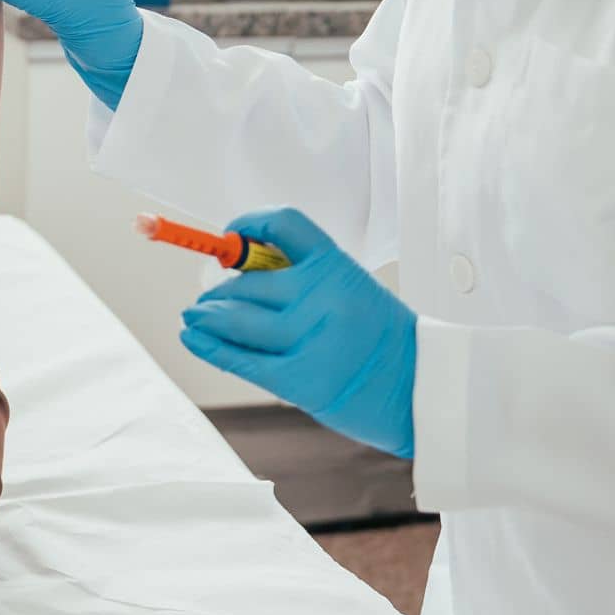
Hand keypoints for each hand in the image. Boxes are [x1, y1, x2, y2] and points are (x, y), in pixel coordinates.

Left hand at [180, 207, 416, 458]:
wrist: (422, 391)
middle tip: (205, 300)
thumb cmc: (384, 341)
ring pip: (237, 320)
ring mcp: (308, 338)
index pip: (283, 224)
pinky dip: (209, 347)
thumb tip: (243, 272)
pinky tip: (192, 339)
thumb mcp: (353, 290)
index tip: (230, 234)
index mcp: (337, 267)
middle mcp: (320, 297)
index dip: (249, 224)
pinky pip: (240, 358)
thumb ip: (306, 279)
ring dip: (206, 318)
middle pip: (247, 283)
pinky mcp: (299, 379)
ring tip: (192, 318)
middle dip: (220, 292)